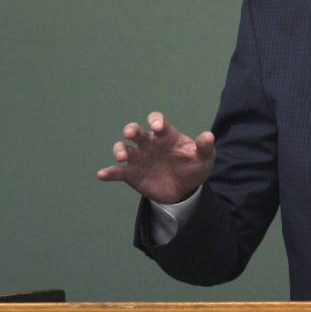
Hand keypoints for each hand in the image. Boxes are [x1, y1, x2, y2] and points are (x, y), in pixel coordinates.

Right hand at [96, 111, 215, 203]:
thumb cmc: (194, 167)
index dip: (155, 121)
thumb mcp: (204, 159)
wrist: (185, 190)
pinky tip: (102, 175)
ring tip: (121, 157)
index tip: (157, 127)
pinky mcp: (132, 174)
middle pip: (136, 132)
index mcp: (165, 135)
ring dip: (119, 150)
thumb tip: (208, 136)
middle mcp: (149, 143)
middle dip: (131, 130)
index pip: (157, 121)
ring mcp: (139, 158)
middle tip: (131, 134)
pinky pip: (117, 172)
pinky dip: (109, 172)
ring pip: (123, 148)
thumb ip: (205, 147)